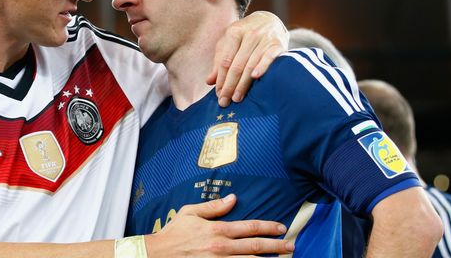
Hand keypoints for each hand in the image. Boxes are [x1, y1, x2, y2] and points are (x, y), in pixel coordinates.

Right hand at [145, 194, 293, 256]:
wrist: (158, 254)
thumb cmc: (174, 232)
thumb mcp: (191, 212)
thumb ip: (214, 206)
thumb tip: (233, 198)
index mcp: (217, 229)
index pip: (250, 227)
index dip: (269, 227)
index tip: (281, 227)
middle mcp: (221, 247)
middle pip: (256, 246)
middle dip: (276, 246)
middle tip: (292, 245)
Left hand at [206, 11, 287, 106]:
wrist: (270, 20)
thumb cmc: (244, 35)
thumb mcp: (229, 42)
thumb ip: (219, 60)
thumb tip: (209, 81)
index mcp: (234, 32)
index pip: (225, 61)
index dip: (221, 79)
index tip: (218, 94)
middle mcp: (249, 34)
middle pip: (237, 65)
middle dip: (230, 85)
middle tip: (225, 101)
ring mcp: (264, 38)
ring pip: (251, 64)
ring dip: (243, 84)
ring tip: (237, 98)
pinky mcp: (278, 43)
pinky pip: (269, 57)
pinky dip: (262, 66)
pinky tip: (255, 78)